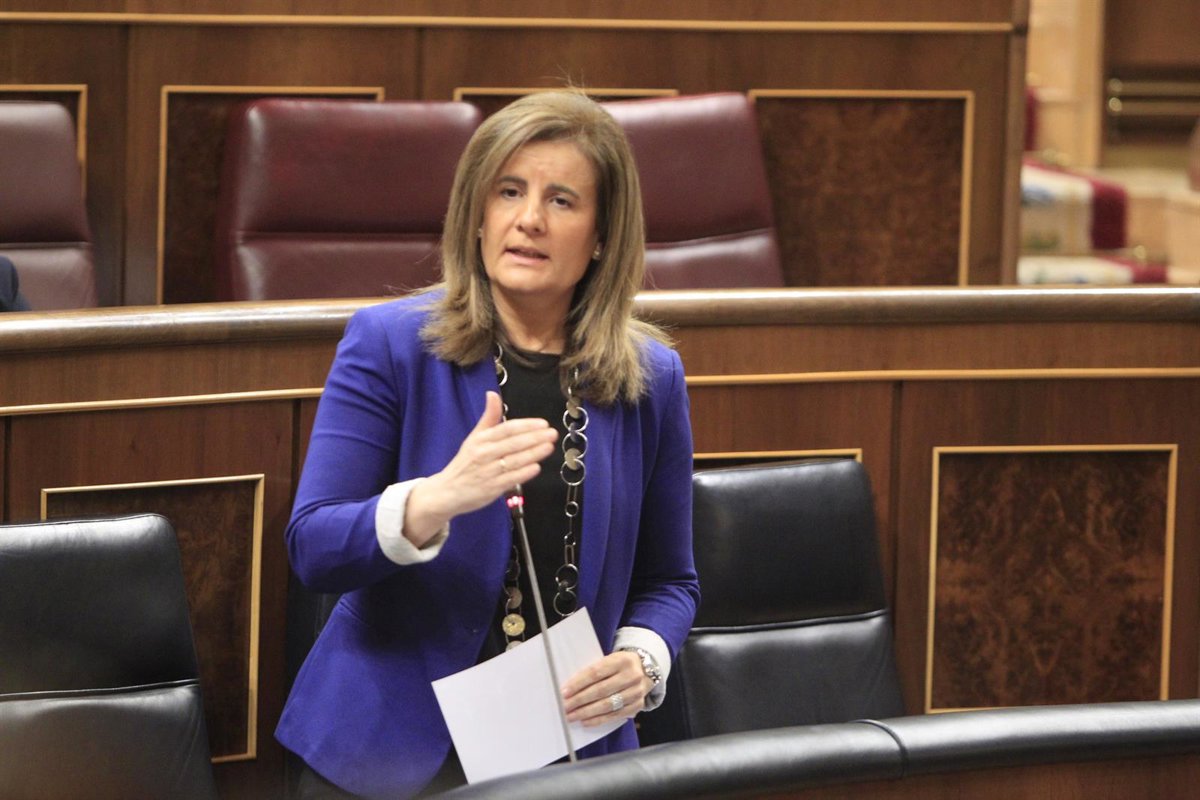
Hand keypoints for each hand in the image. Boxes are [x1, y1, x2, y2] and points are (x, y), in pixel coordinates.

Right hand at [403, 391, 556, 545]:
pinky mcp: (490, 488)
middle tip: (552, 433)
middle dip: (534, 438)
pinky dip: (523, 473)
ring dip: (533, 453)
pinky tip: (536, 467)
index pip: (506, 429)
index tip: (542, 423)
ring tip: (549, 447)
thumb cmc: (465, 463)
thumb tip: (492, 394)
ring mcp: (488, 472)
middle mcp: (484, 454)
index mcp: (481, 439)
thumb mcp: (474, 437)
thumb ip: (489, 417)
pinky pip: (510, 479)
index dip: (525, 426)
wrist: (447, 491)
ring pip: (514, 461)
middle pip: (513, 444)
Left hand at [561, 650, 651, 726]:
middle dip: (579, 700)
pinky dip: (598, 720)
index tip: (564, 692)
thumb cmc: (620, 665)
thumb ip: (595, 670)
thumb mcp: (611, 660)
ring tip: (571, 716)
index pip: (596, 673)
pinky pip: (615, 715)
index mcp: (622, 660)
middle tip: (565, 707)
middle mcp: (632, 676)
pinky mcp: (637, 705)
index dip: (579, 683)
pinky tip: (585, 721)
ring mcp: (636, 692)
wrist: (647, 669)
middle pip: (601, 690)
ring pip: (607, 705)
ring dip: (586, 712)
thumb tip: (570, 688)